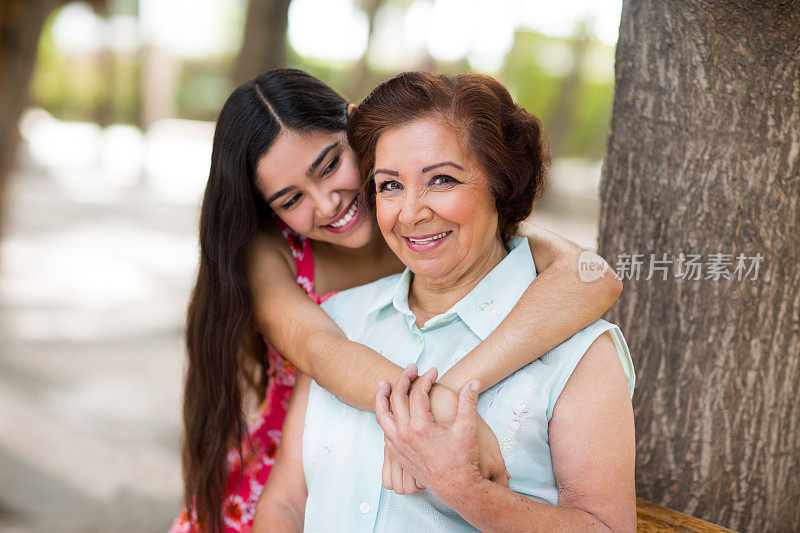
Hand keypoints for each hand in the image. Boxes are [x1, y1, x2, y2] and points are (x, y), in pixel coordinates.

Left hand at [376, 365, 505, 502]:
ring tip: (383, 384)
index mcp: (419, 426)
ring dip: (382, 398)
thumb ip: (468, 402)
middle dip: (403, 379)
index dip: (425, 379)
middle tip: (411, 368)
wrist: (457, 488)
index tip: (433, 372)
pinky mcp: (398, 455)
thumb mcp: (467, 428)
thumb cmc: (463, 460)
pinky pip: (385, 431)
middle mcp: (404, 435)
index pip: (417, 393)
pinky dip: (385, 417)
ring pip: (382, 416)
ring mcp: (398, 446)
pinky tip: (390, 411)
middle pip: (397, 399)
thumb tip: (473, 381)